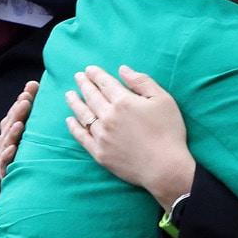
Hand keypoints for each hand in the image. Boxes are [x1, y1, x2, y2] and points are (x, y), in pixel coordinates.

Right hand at [0, 80, 38, 178]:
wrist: (23, 186)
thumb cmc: (28, 153)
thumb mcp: (30, 130)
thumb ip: (30, 107)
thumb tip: (34, 82)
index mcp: (11, 129)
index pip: (16, 111)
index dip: (23, 99)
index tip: (32, 88)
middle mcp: (5, 140)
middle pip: (10, 123)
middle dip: (18, 112)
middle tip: (27, 101)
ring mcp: (3, 154)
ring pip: (6, 141)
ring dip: (12, 132)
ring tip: (20, 124)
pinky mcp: (4, 170)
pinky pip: (4, 162)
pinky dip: (7, 154)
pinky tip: (12, 149)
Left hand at [66, 65, 194, 210]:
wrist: (165, 168)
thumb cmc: (168, 132)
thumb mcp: (163, 100)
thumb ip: (141, 82)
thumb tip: (123, 69)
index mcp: (123, 101)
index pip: (105, 83)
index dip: (96, 75)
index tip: (89, 69)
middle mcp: (108, 117)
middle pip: (92, 96)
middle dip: (84, 84)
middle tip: (77, 77)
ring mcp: (101, 136)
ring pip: (83, 115)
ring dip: (75, 102)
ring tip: (69, 95)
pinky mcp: (99, 153)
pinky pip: (82, 137)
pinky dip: (74, 127)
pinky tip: (70, 120)